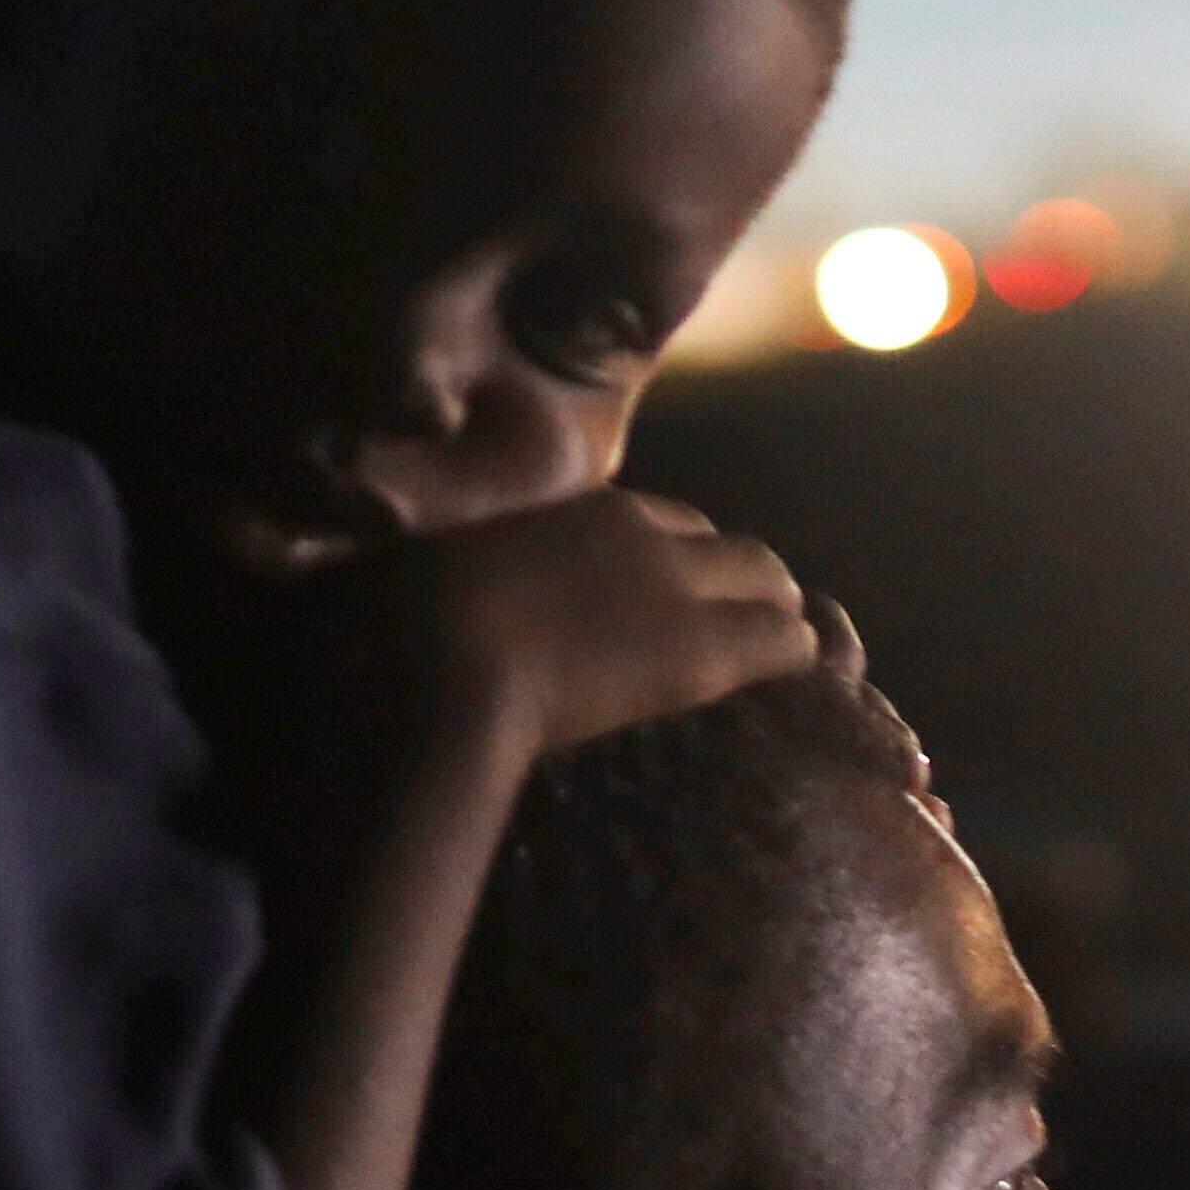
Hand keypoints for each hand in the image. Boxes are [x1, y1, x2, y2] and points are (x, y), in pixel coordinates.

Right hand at [396, 487, 818, 766]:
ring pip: (769, 579)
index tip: (665, 589)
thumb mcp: (422, 582)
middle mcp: (636, 537)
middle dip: (738, 579)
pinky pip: (783, 640)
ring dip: (777, 610)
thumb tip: (384, 586)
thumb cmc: (399, 627)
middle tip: (741, 620)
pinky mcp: (699, 652)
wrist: (435, 665)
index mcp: (571, 515)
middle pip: (722, 543)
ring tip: (783, 645)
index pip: (652, 519)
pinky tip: (806, 674)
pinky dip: (797, 654)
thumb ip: (440, 580)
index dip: (668, 555)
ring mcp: (674, 589)